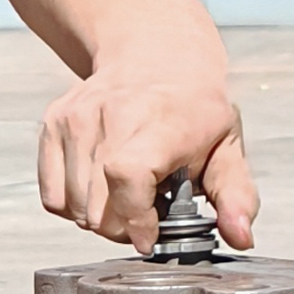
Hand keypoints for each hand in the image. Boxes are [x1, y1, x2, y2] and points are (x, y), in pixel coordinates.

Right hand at [34, 70, 256, 252]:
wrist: (154, 56)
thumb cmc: (193, 110)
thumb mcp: (228, 149)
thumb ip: (237, 197)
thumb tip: (241, 237)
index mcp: (160, 121)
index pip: (126, 176)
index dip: (135, 219)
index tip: (150, 236)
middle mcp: (111, 114)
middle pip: (97, 207)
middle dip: (124, 228)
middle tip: (147, 212)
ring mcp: (76, 118)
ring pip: (73, 208)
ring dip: (100, 217)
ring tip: (127, 194)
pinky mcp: (53, 123)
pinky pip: (52, 196)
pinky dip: (74, 205)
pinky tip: (101, 188)